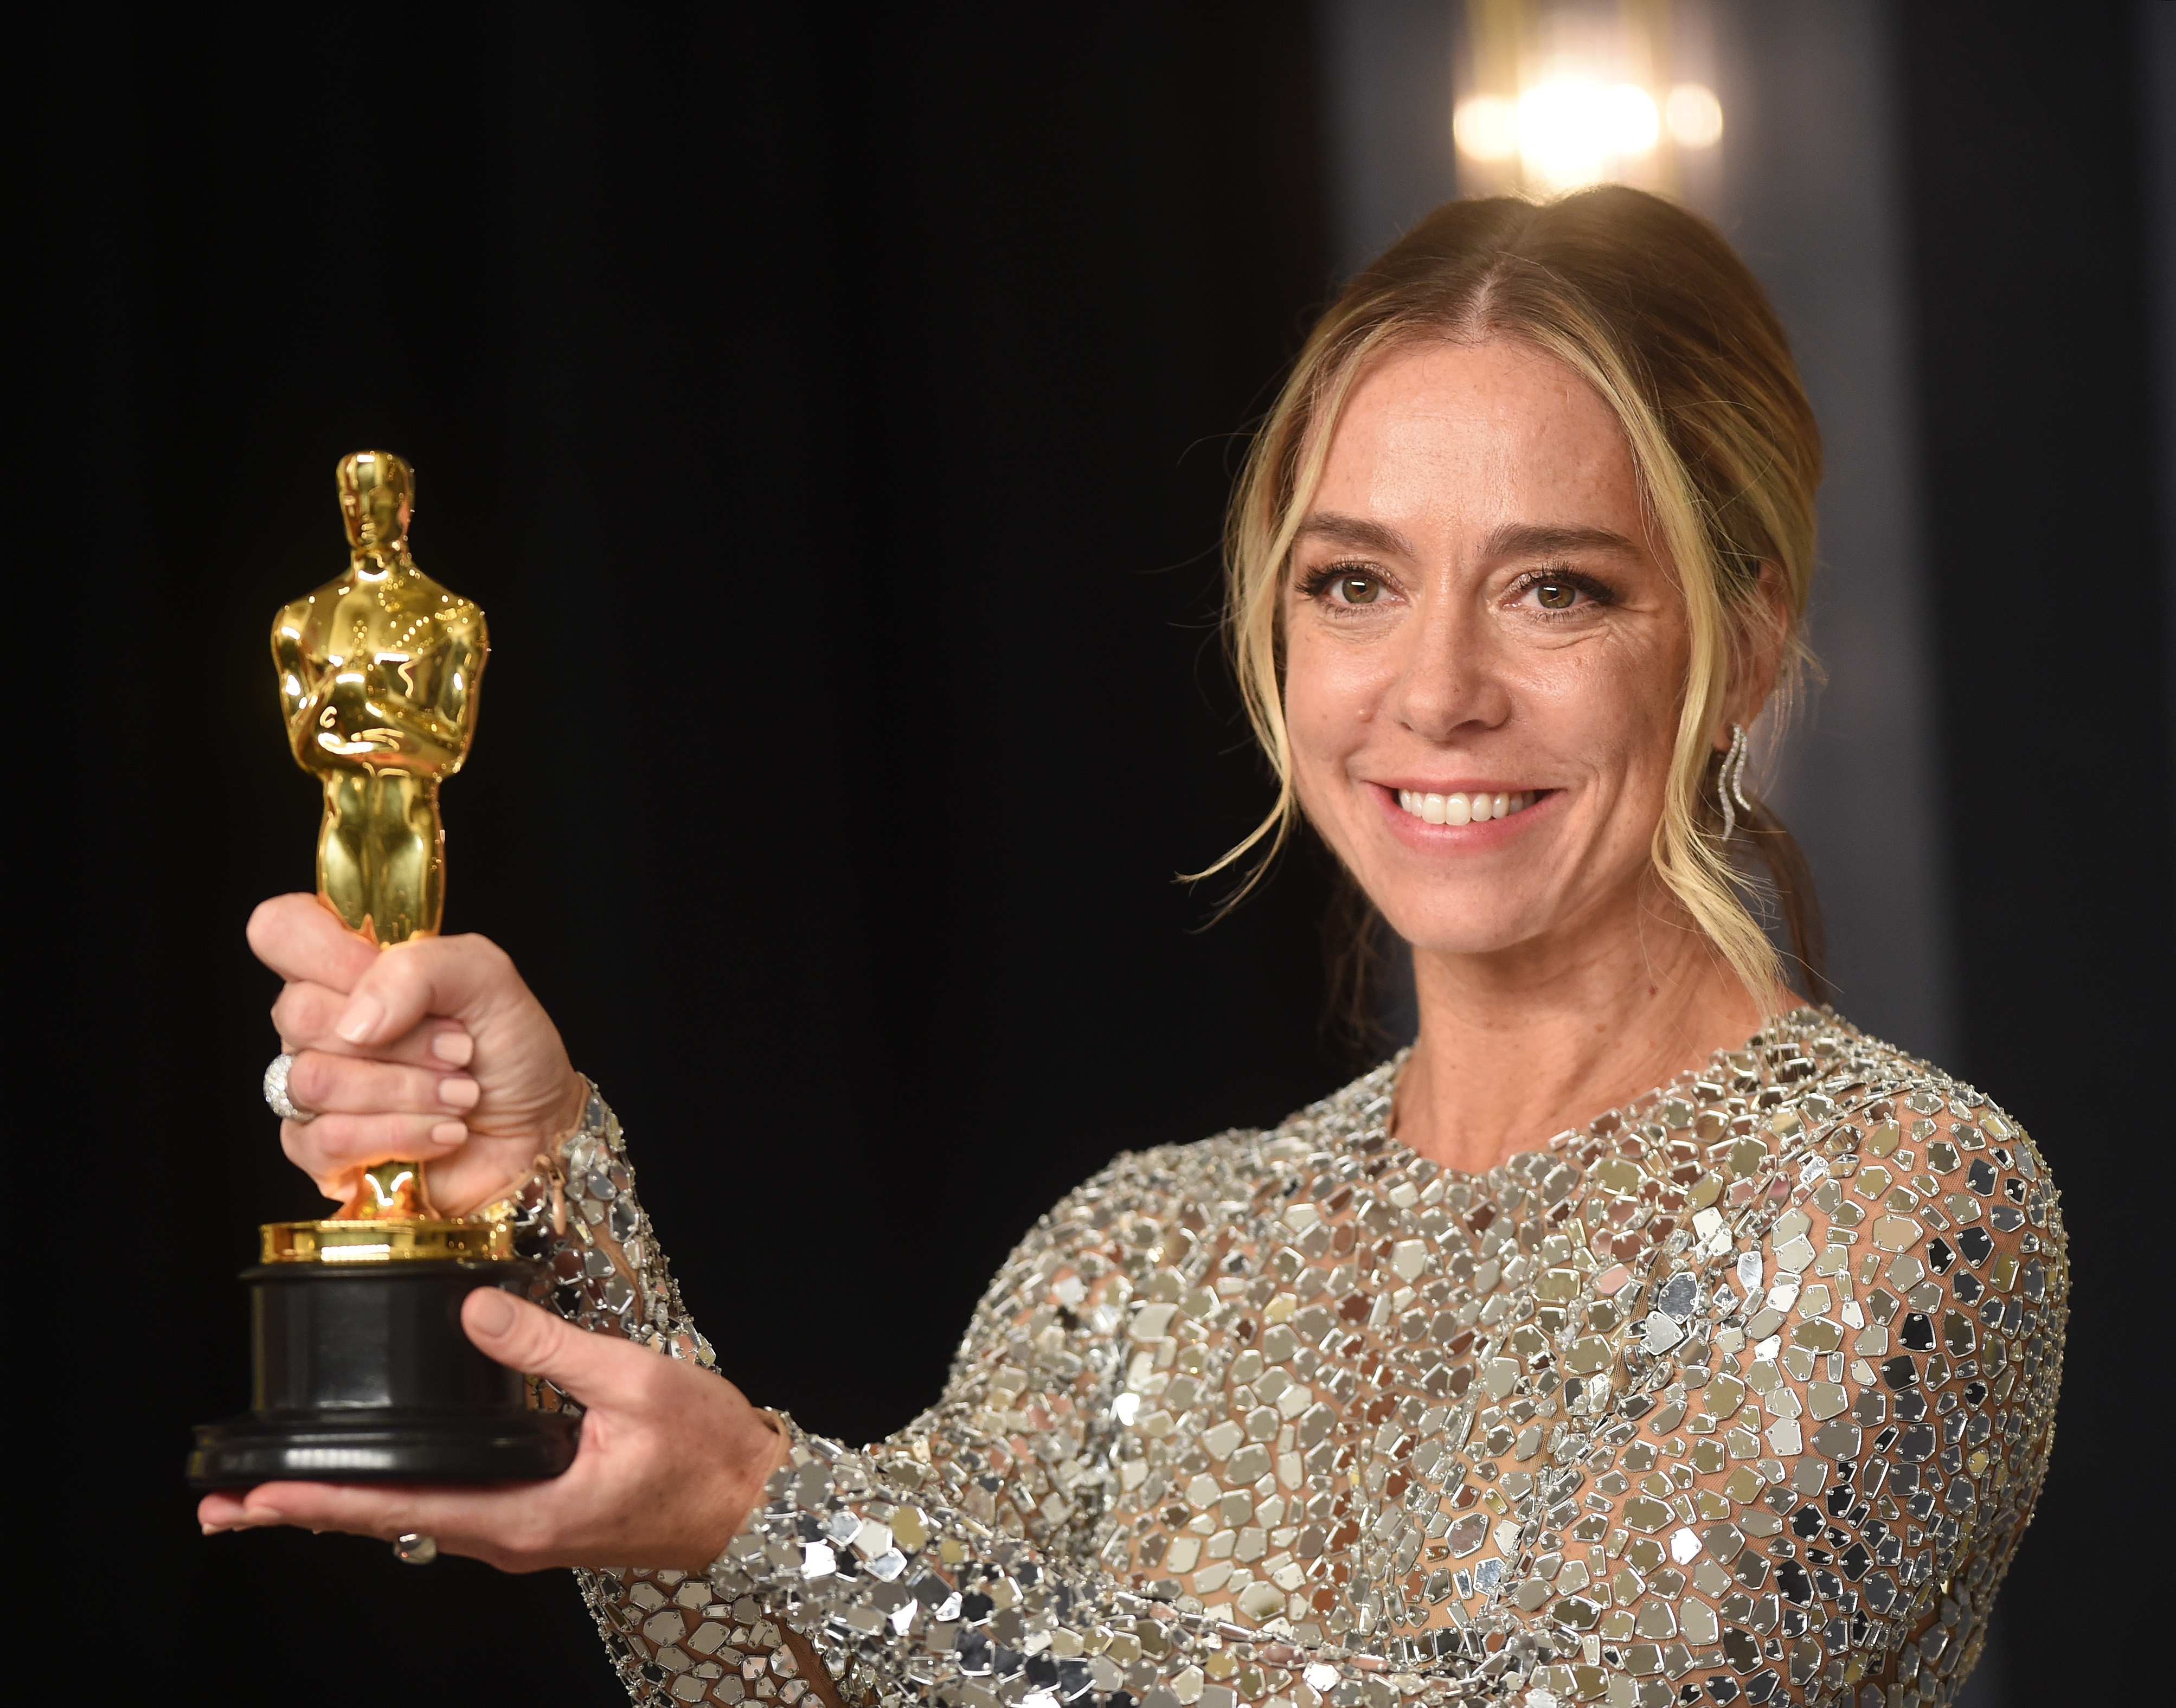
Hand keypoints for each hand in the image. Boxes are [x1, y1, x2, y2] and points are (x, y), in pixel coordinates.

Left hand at [197, 1290, 785, 1570]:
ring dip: (349, 1505)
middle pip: (391, 1523)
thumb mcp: (632, 1382)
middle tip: (228, 1503)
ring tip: (283, 1493)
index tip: (255, 1500)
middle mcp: (512, 1536)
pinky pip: (453, 1508)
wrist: (763, 1503)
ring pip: (418, 1518)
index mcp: (525, 1513)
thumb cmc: (711, 1451)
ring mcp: (526, 1531)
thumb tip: (474, 1308)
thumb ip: (548, 1345)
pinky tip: (382, 1481)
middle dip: (308, 1511)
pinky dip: (400, 1496)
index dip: (321, 1503)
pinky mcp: (541, 1517)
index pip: (401, 1508)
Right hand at [251, 893, 586, 1214]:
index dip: (325, 949)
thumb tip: (357, 1018)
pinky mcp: (321, 1152)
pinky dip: (402, 1134)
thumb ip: (421, 967)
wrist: (539, 1131)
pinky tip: (444, 1132)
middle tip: (458, 1048)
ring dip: (409, 1089)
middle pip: (296, 1012)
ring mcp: (315, 1089)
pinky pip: (326, 1139)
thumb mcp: (489, 979)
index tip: (384, 974)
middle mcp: (324, 1025)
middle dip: (401, 1037)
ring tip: (461, 1094)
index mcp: (352, 969)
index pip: (281, 929)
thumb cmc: (512, 1051)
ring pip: (314, 1079)